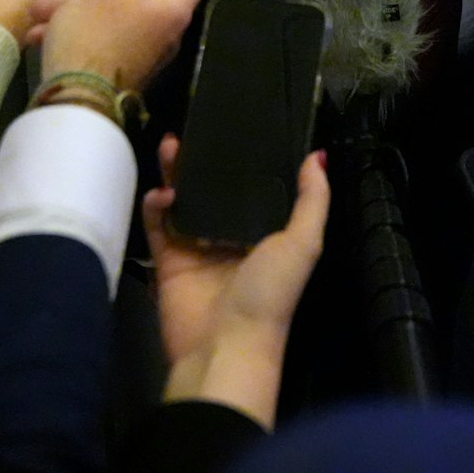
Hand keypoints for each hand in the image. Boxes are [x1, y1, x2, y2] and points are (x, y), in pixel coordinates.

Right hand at [38, 0, 203, 91]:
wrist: (76, 102)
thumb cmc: (95, 36)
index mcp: (170, 11)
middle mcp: (162, 35)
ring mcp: (139, 56)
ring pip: (111, 19)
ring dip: (77, 7)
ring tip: (41, 5)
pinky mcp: (115, 72)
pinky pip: (99, 43)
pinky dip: (73, 33)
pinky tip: (38, 32)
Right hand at [143, 134, 328, 429]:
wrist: (224, 346)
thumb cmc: (270, 294)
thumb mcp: (303, 243)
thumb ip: (312, 200)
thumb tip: (317, 156)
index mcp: (268, 235)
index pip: (255, 188)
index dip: (246, 161)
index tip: (238, 127)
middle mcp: (233, 238)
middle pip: (216, 190)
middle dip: (205, 162)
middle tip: (193, 131)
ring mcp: (198, 249)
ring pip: (184, 201)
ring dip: (177, 174)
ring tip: (171, 145)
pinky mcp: (168, 262)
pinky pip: (158, 226)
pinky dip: (155, 206)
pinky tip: (160, 191)